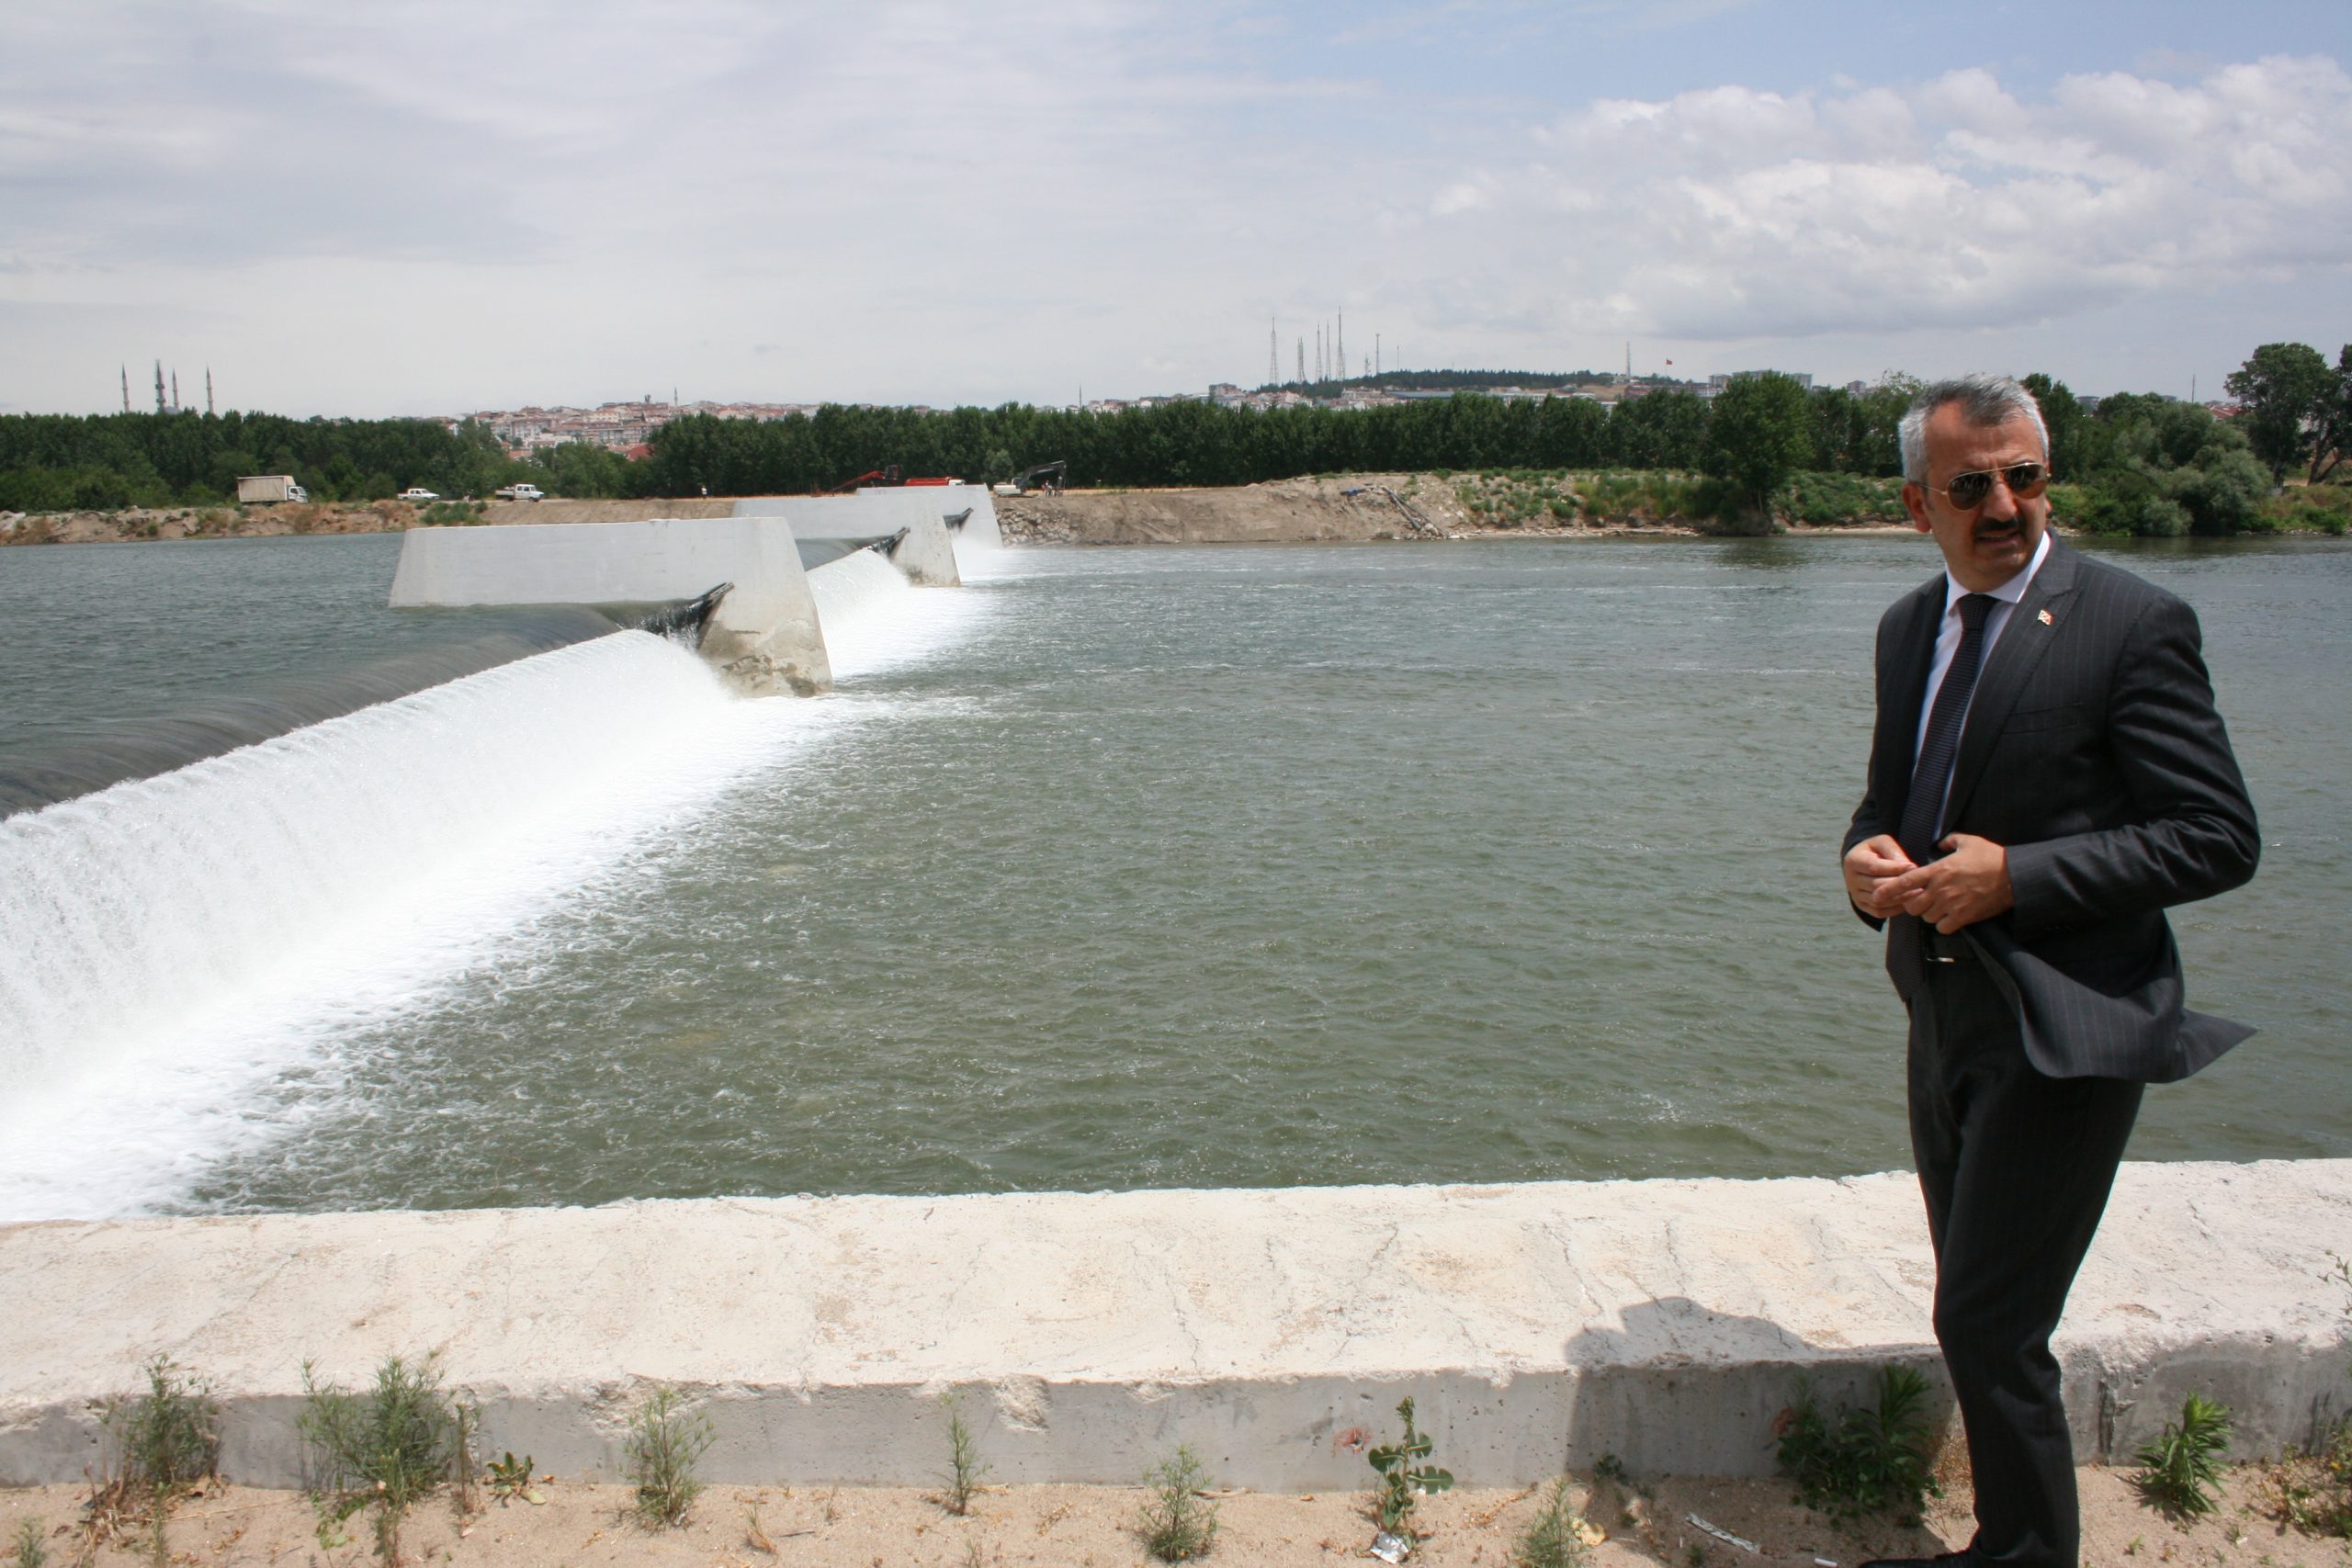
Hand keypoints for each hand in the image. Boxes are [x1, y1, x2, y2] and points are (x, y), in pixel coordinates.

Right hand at [1843, 834, 1915, 918]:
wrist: (1862, 862)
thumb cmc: (1875, 850)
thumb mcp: (1883, 843)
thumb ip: (1894, 852)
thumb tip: (1909, 868)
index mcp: (1853, 861)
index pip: (1874, 868)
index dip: (1895, 868)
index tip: (1913, 867)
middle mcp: (1851, 880)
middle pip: (1876, 886)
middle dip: (1899, 885)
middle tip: (1920, 882)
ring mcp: (1855, 894)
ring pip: (1878, 900)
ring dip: (1900, 898)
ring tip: (1918, 893)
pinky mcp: (1861, 905)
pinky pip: (1878, 912)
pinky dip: (1894, 909)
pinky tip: (1908, 902)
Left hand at [1887, 833, 2013, 932]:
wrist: (2014, 875)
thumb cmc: (1991, 856)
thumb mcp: (1968, 841)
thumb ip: (1950, 840)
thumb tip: (1941, 841)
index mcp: (1938, 870)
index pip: (1905, 881)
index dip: (1889, 890)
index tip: (1877, 896)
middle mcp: (1941, 888)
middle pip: (1912, 905)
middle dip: (1914, 904)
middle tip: (1923, 900)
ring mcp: (1952, 904)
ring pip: (1926, 917)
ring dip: (1929, 914)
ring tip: (1939, 907)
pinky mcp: (1964, 917)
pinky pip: (1943, 927)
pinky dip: (1943, 924)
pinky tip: (1950, 917)